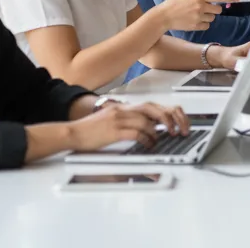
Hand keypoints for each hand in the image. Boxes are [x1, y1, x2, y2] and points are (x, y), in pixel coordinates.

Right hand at [70, 102, 188, 150]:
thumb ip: (128, 119)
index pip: (151, 105)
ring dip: (157, 131)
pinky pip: (135, 133)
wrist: (72, 132)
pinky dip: (146, 139)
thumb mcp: (111, 119)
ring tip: (161, 139)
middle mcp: (122, 110)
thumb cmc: (90, 130)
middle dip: (168, 119)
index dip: (167, 112)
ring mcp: (118, 119)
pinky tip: (149, 145)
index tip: (176, 121)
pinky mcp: (113, 131)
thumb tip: (148, 126)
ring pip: (146, 121)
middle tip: (176, 130)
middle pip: (152, 108)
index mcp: (123, 107)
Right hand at [155, 0, 238, 31]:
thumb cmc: (174, 4)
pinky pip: (206, 26)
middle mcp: (200, 6)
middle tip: (204, 10)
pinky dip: (202, 25)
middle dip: (214, 10)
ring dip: (207, 17)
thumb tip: (211, 1)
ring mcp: (198, 17)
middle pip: (217, 9)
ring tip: (195, 16)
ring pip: (212, 18)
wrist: (163, 16)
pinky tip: (193, 22)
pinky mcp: (196, 26)